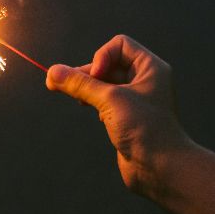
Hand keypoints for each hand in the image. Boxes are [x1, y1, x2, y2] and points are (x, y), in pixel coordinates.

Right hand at [46, 35, 193, 199]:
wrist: (161, 168)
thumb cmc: (145, 129)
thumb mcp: (110, 100)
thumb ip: (80, 84)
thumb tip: (53, 72)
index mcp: (150, 68)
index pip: (119, 45)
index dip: (102, 56)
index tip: (96, 77)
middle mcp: (145, 80)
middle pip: (108, 64)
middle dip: (86, 72)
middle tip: (60, 83)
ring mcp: (136, 100)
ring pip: (105, 83)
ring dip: (87, 87)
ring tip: (72, 96)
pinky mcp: (127, 118)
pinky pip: (106, 101)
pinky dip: (93, 102)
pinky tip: (89, 110)